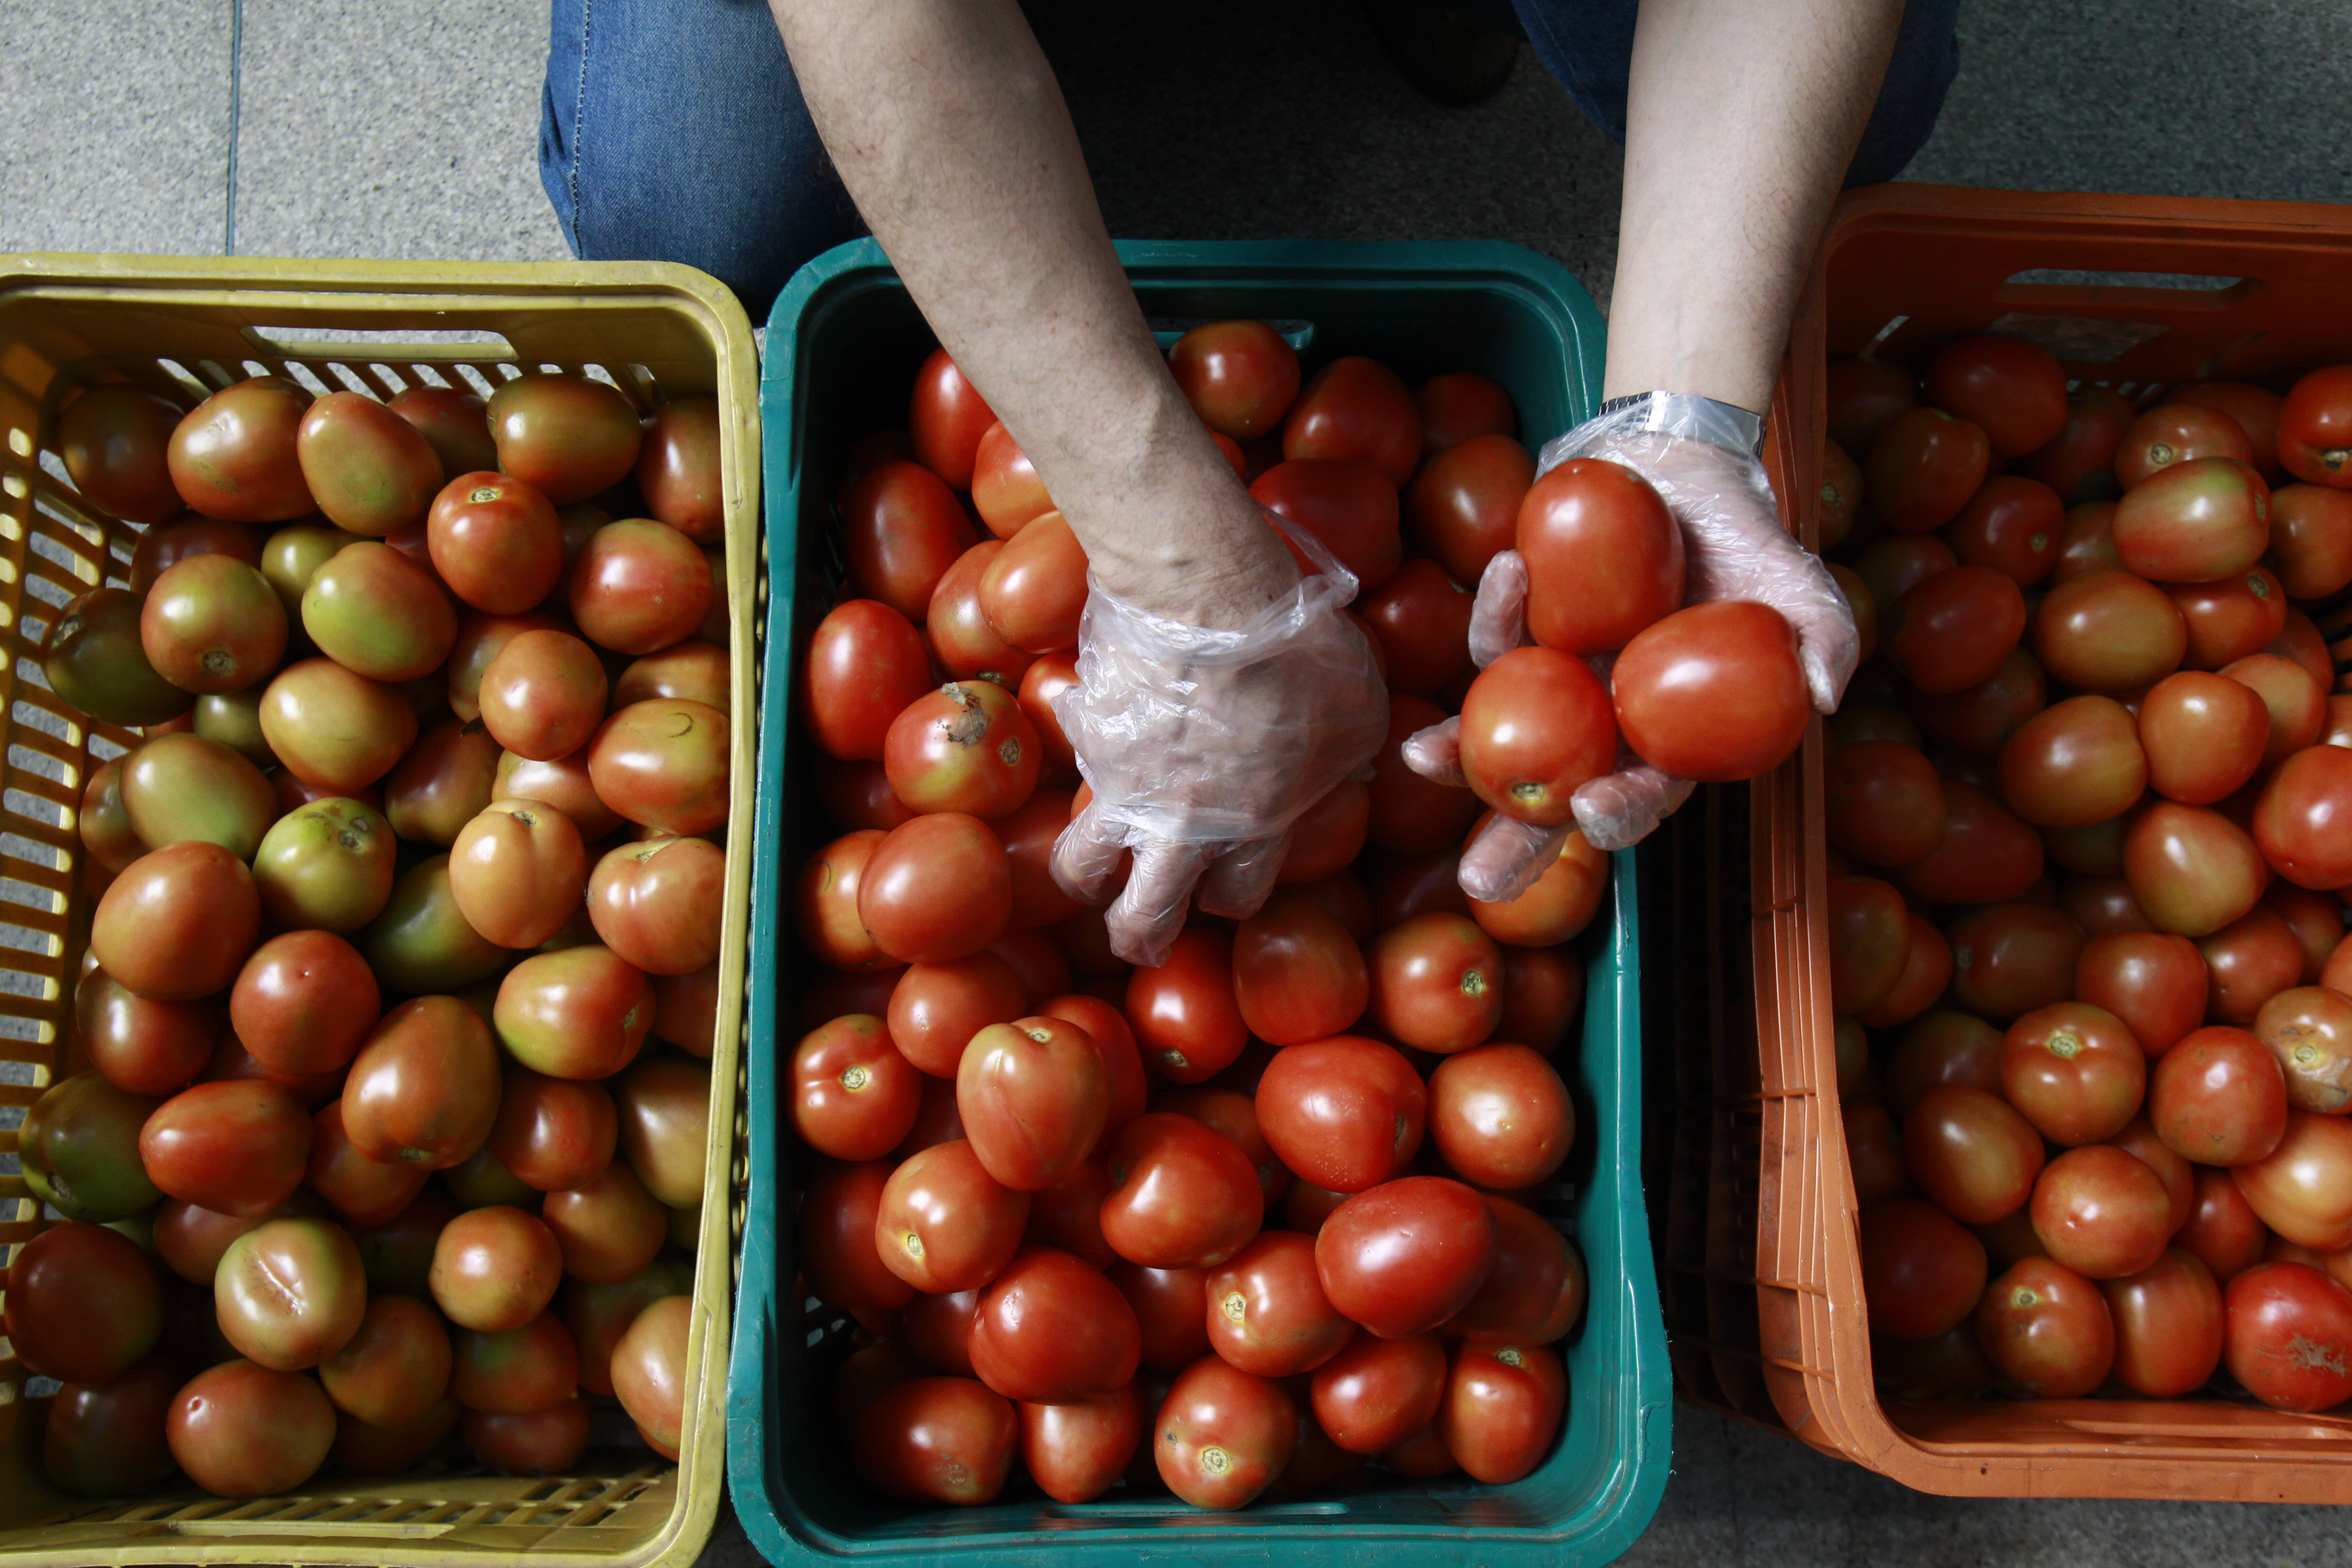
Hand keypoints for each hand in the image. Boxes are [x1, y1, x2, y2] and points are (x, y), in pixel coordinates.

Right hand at [1051, 524, 1388, 966]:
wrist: (1210, 593)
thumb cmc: (1300, 653)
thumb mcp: (1357, 714)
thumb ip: (1345, 758)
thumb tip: (1345, 769)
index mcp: (1253, 830)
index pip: (1232, 899)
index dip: (1232, 897)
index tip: (1231, 884)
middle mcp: (1180, 826)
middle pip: (1142, 917)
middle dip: (1138, 937)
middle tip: (1138, 937)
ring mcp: (1123, 784)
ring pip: (1081, 864)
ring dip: (1085, 877)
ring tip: (1091, 874)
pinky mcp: (1086, 731)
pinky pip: (1077, 750)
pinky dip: (1087, 747)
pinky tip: (1098, 724)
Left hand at [1404, 395, 1855, 891]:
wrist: (1681, 467)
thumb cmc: (1744, 539)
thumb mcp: (1800, 582)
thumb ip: (1824, 635)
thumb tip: (1827, 696)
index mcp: (1670, 736)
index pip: (1648, 793)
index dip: (1623, 811)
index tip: (1595, 811)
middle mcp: (1605, 722)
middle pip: (1558, 796)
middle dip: (1515, 843)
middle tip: (1478, 882)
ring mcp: (1556, 681)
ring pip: (1498, 734)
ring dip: (1457, 753)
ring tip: (1421, 758)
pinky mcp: (1520, 630)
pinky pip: (1494, 638)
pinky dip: (1493, 614)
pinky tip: (1505, 572)